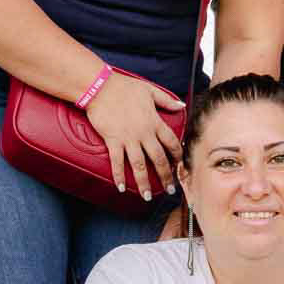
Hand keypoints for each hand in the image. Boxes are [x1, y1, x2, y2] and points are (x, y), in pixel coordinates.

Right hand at [83, 68, 185, 199]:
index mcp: (154, 121)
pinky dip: (119, 176)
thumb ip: (167, 100)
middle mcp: (144, 133)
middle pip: (158, 159)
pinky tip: (121, 187)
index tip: (180, 166)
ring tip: (147, 197)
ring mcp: (128, 138)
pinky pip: (117, 162)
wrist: (101, 87)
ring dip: (144, 182)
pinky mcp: (113, 140)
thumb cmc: (125, 87)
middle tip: (169, 190)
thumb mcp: (150, 90)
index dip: (177, 155)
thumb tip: (181, 105)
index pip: (171, 142)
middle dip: (165, 176)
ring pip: (139, 165)